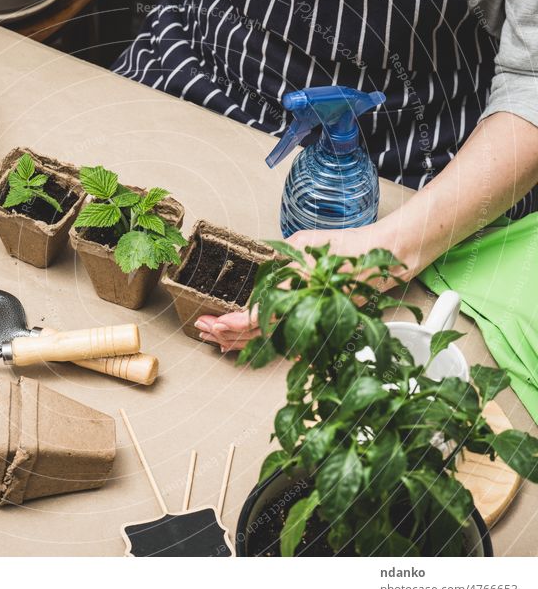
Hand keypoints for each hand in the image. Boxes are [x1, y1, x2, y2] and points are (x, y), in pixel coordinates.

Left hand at [195, 224, 405, 351]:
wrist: (385, 259)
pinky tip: (246, 342)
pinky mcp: (318, 327)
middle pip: (257, 335)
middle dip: (226, 334)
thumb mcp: (300, 246)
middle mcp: (303, 315)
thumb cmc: (345, 248)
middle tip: (204, 328)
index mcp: (297, 295)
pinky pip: (285, 340)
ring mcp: (312, 324)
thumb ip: (275, 264)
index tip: (214, 322)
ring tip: (216, 337)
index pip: (258, 317)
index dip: (233, 323)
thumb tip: (255, 274)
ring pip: (269, 342)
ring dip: (240, 341)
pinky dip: (262, 343)